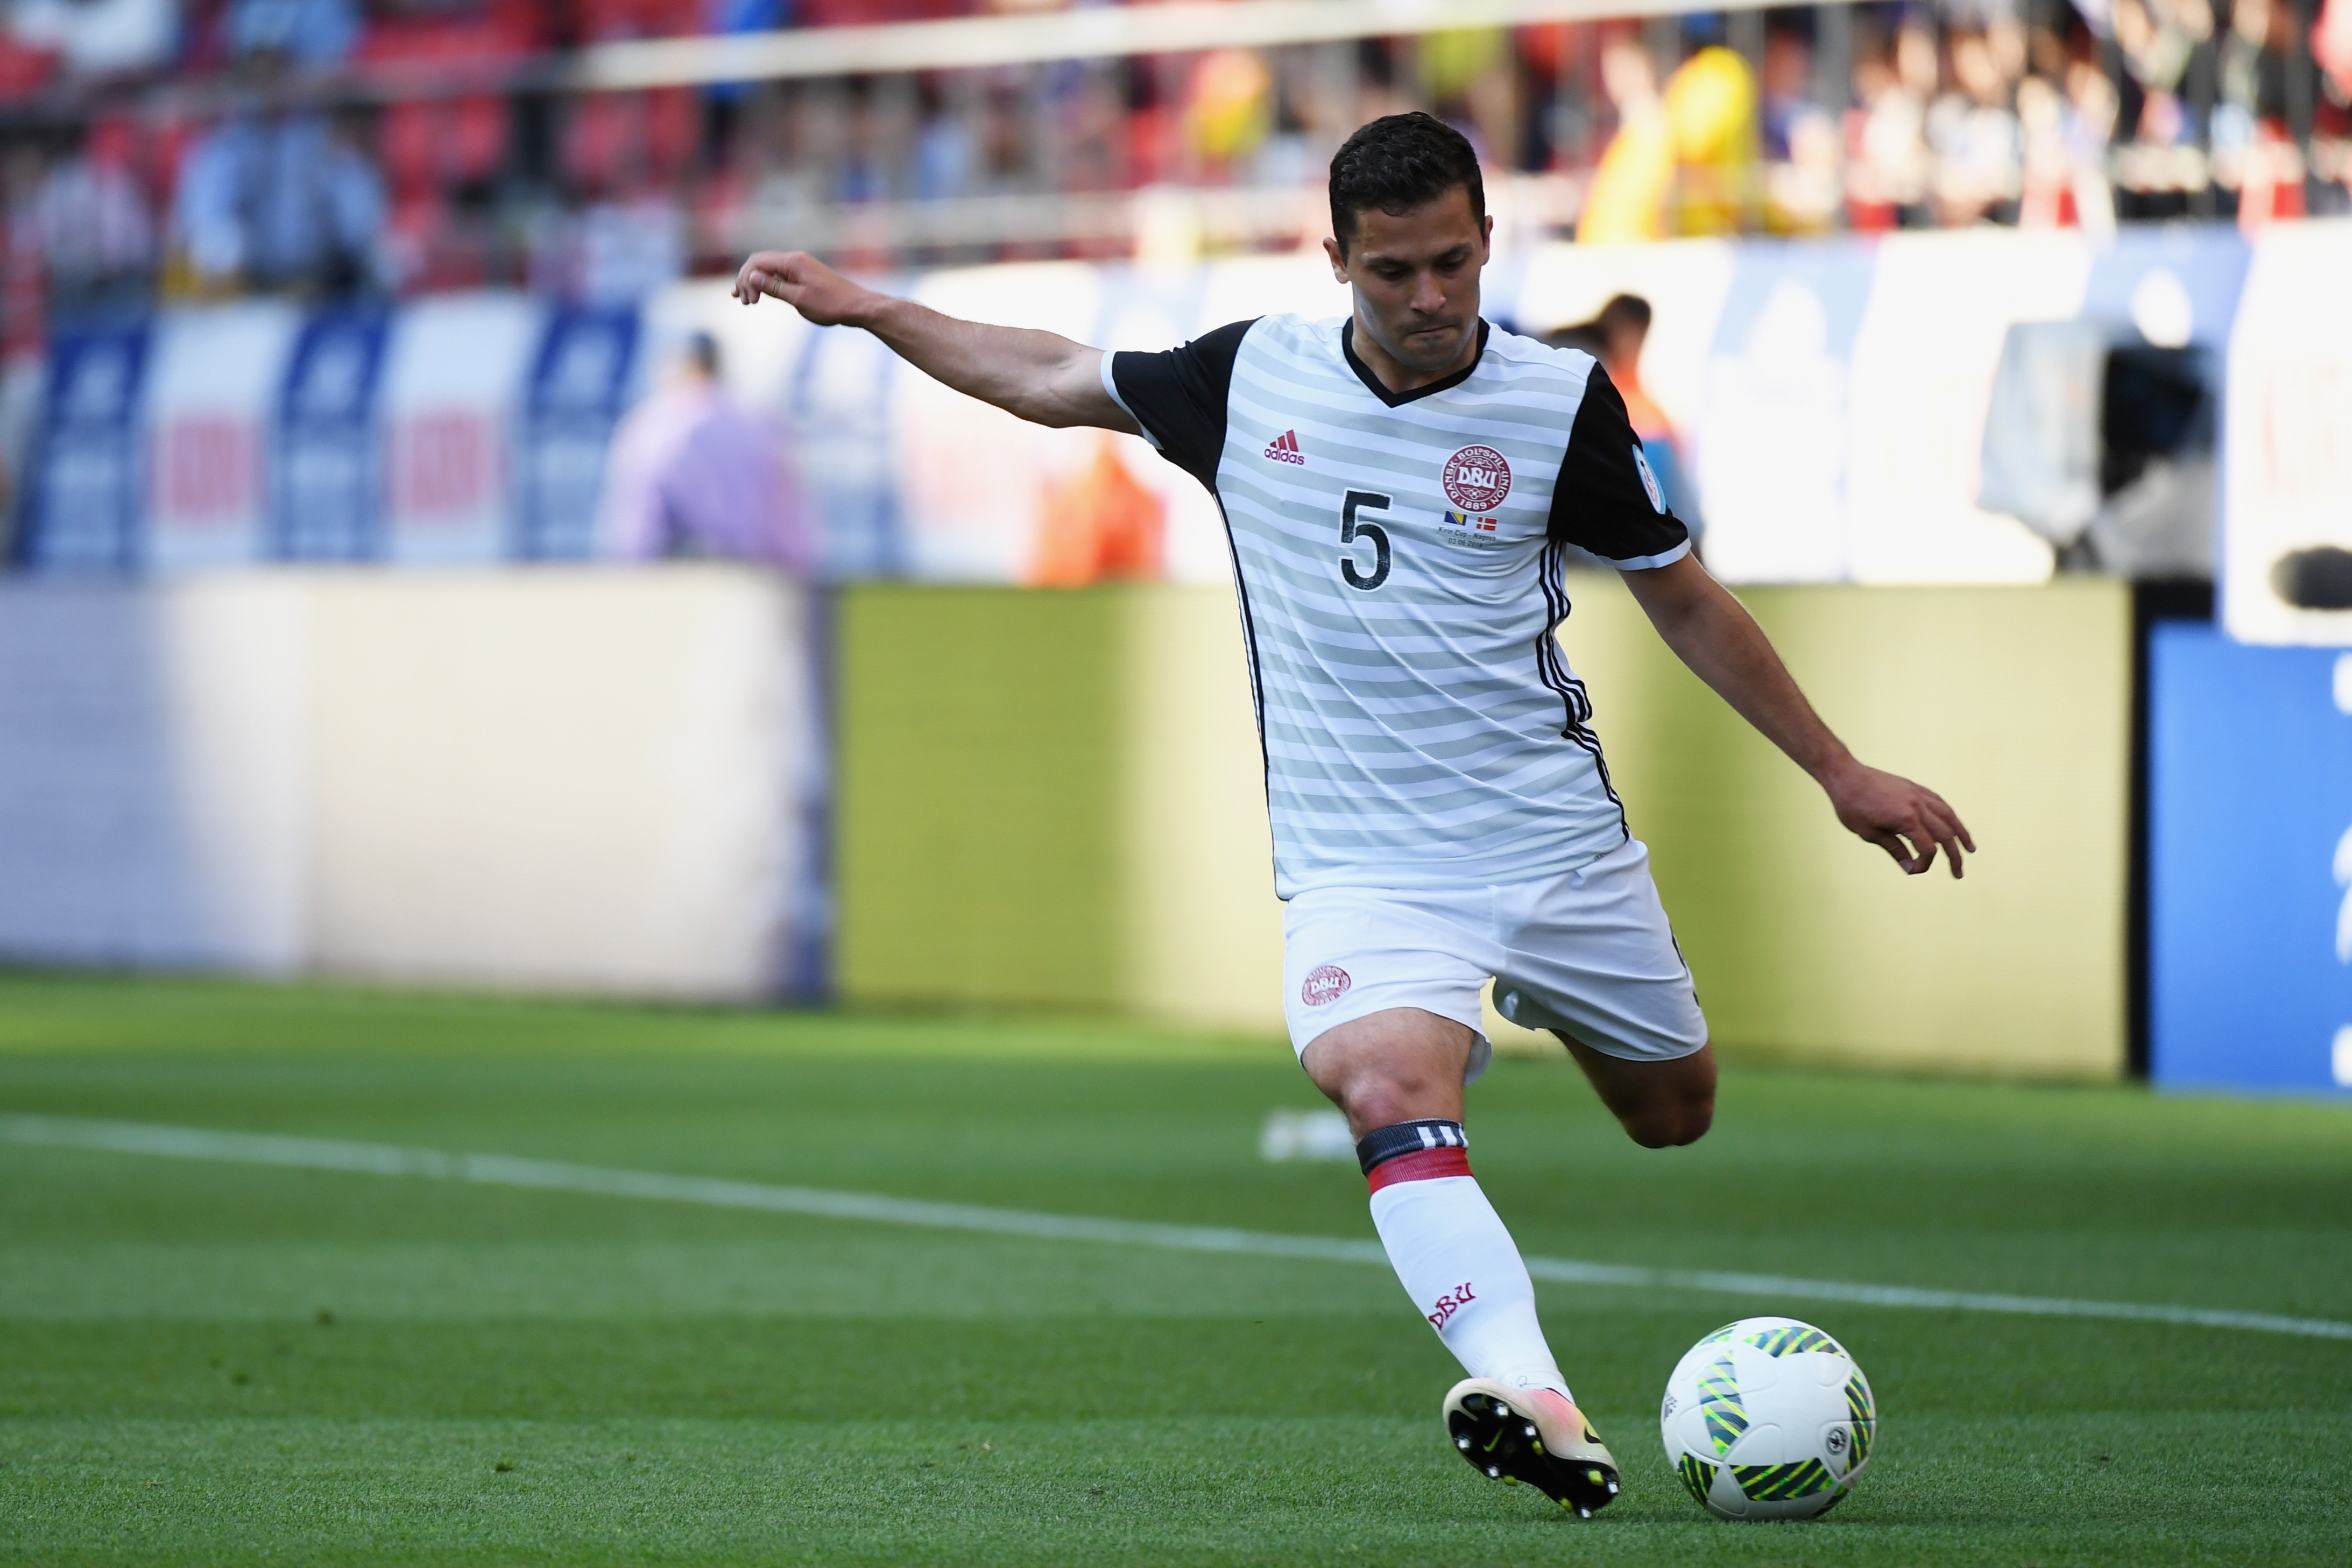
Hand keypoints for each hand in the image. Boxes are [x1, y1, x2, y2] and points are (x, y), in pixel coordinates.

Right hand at [731, 249, 871, 325]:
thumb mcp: (799, 299)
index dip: (745, 279)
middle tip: (744, 302)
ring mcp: (800, 266)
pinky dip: (768, 284)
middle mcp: (795, 259)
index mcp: (793, 262)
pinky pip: (779, 275)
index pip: (757, 261)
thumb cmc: (831, 305)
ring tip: (747, 301)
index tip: (748, 301)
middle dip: (747, 280)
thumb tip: (751, 276)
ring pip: (768, 269)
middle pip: (759, 262)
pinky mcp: (804, 274)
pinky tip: (760, 294)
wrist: (858, 306)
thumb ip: (774, 288)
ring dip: (755, 283)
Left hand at [1822, 758, 1974, 878]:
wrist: (1845, 775)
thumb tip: (1909, 867)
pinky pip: (1939, 802)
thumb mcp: (1869, 833)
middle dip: (1954, 855)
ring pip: (1948, 816)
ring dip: (1961, 833)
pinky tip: (1952, 824)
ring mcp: (1918, 794)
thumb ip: (1894, 849)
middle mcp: (1917, 805)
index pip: (1927, 849)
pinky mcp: (1914, 787)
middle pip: (1945, 834)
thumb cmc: (1852, 805)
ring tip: (1970, 848)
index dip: (1924, 864)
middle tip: (1959, 873)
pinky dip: (1949, 815)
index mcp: (1906, 819)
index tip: (1913, 871)